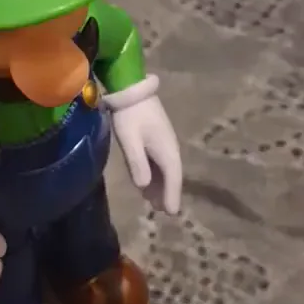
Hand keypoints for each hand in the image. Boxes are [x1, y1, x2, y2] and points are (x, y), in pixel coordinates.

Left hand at [105, 76, 182, 214]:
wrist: (131, 90)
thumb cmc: (130, 116)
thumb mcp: (130, 141)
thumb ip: (138, 163)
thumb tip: (145, 186)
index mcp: (167, 151)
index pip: (173, 179)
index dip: (172, 197)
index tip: (171, 213)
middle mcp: (170, 149)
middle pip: (171, 176)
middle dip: (166, 193)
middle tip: (160, 211)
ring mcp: (164, 143)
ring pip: (165, 170)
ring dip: (160, 185)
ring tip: (152, 202)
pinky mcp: (157, 139)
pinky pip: (159, 162)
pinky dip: (155, 174)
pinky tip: (146, 183)